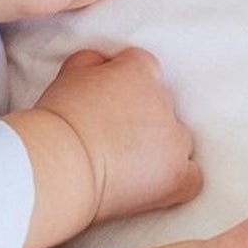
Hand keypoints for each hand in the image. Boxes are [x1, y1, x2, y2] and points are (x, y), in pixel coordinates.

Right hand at [34, 47, 201, 223]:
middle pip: (161, 105)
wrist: (58, 164)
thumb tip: (102, 63)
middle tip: (107, 137)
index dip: (123, 85)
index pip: (142, 68)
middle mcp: (163, 101)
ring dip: (157, 148)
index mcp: (138, 71)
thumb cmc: (56, 122)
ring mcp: (174, 140)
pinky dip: (176, 180)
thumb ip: (91, 63)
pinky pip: (191, 176)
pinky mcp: (177, 176)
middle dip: (140, 118)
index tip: (106, 102)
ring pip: (176, 140)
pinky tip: (153, 185)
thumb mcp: (67, 75)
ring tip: (123, 165)